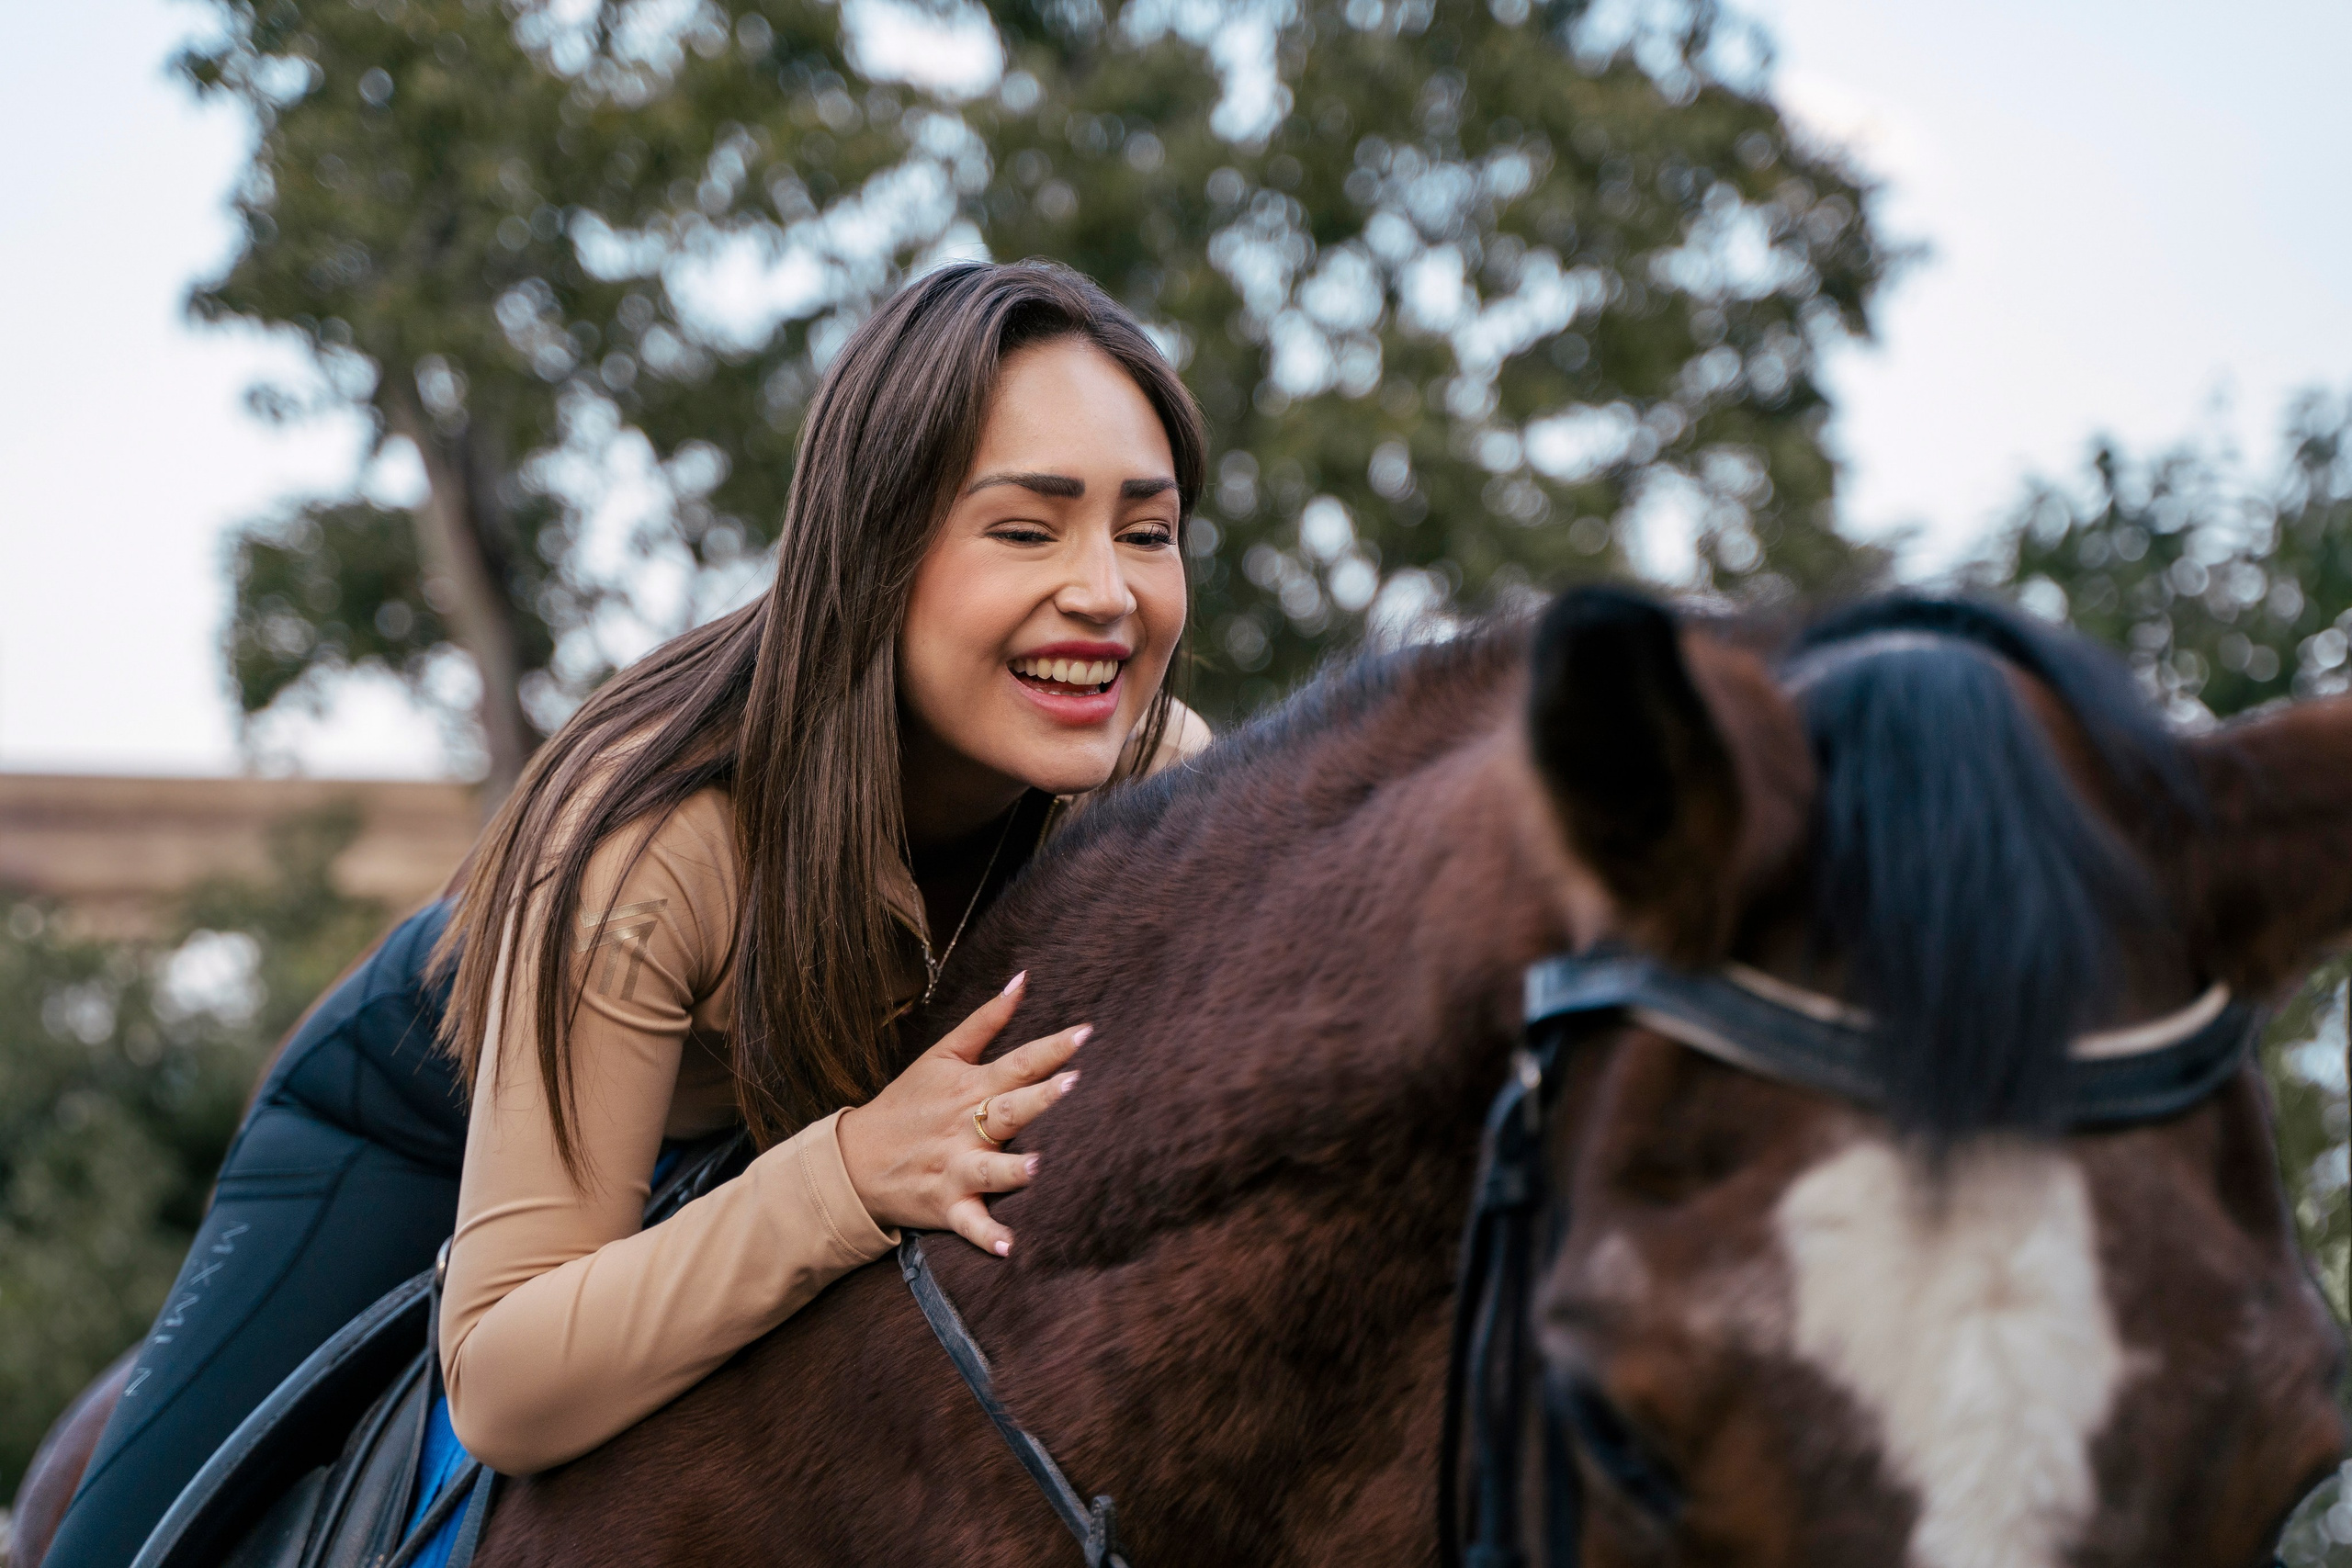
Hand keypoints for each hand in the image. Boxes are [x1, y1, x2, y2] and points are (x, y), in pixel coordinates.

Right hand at [835, 971, 1086, 1256]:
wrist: (855, 1160)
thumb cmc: (907, 1103)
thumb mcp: (942, 1055)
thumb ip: (987, 1019)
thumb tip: (1023, 979)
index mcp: (971, 1088)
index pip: (1017, 1063)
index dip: (1052, 1049)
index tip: (1086, 1033)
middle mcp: (967, 1127)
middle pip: (1008, 1110)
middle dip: (1039, 1099)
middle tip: (1073, 1084)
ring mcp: (956, 1168)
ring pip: (991, 1170)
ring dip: (1013, 1171)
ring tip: (1038, 1166)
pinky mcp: (947, 1205)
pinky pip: (970, 1223)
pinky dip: (987, 1237)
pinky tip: (1010, 1249)